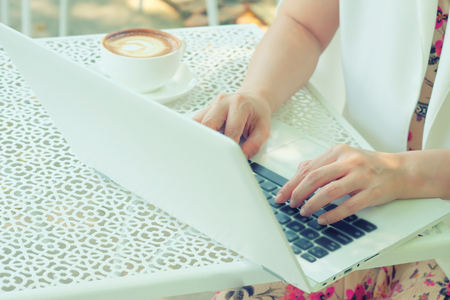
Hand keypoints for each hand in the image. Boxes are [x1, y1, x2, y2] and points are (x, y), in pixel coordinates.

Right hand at [193, 92, 271, 158]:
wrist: (253, 100)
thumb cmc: (257, 114)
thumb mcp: (263, 129)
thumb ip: (254, 145)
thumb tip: (242, 157)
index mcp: (239, 105)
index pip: (231, 129)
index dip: (229, 146)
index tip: (228, 158)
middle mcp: (223, 103)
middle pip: (209, 124)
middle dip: (209, 142)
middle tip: (211, 157)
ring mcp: (212, 105)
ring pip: (197, 123)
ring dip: (198, 138)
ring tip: (202, 151)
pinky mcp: (205, 111)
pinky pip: (195, 123)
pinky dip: (195, 134)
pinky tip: (198, 143)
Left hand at [275, 144, 405, 223]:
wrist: (400, 170)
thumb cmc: (368, 165)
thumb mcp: (343, 157)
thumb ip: (321, 164)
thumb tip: (297, 175)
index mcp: (339, 152)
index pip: (308, 168)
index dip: (292, 184)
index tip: (281, 195)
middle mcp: (350, 161)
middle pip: (315, 177)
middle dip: (299, 193)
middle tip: (291, 204)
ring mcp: (362, 176)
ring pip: (330, 191)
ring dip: (313, 204)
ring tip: (304, 212)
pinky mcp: (373, 192)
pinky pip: (349, 205)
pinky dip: (333, 214)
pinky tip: (323, 219)